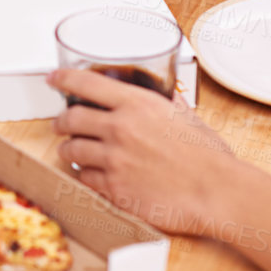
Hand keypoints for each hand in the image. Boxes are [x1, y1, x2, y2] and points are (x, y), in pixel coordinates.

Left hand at [48, 67, 238, 234]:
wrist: (216, 192)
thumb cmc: (208, 156)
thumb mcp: (187, 116)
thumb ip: (167, 104)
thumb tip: (163, 96)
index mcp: (137, 104)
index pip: (86, 83)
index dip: (63, 79)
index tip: (53, 79)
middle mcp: (120, 128)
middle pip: (70, 119)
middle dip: (60, 122)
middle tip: (59, 124)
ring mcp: (114, 160)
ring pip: (72, 150)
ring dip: (68, 150)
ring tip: (71, 152)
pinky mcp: (115, 189)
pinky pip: (85, 179)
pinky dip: (85, 176)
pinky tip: (90, 175)